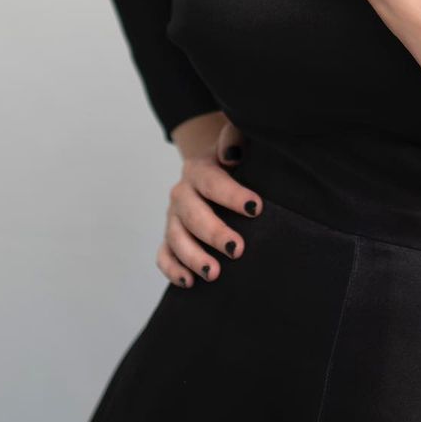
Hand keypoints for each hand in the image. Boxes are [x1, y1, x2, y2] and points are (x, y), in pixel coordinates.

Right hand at [156, 119, 265, 287]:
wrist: (212, 168)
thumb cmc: (233, 159)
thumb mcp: (236, 142)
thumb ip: (235, 139)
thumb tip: (232, 153)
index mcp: (199, 169)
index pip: (212, 182)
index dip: (232, 195)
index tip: (255, 208)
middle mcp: (182, 193)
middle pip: (194, 215)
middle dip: (214, 233)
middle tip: (238, 249)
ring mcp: (173, 217)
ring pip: (177, 238)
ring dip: (193, 257)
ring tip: (214, 273)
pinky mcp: (170, 237)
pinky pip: (165, 254)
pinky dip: (173, 269)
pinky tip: (189, 282)